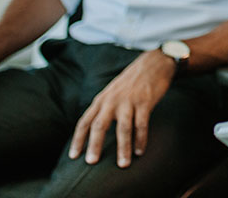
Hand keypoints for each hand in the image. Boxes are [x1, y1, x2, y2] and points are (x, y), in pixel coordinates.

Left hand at [68, 49, 174, 167]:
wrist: (153, 64)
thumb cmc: (131, 82)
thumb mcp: (111, 92)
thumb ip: (103, 109)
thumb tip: (94, 131)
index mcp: (101, 100)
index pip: (85, 122)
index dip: (78, 140)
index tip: (74, 156)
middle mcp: (112, 101)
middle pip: (99, 125)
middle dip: (95, 145)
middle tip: (91, 162)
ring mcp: (129, 101)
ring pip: (123, 128)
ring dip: (123, 148)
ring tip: (123, 164)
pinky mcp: (145, 102)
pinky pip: (141, 124)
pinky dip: (141, 139)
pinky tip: (140, 151)